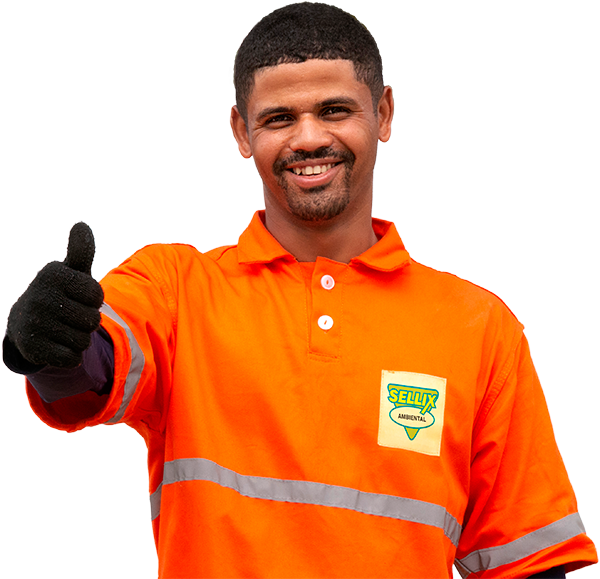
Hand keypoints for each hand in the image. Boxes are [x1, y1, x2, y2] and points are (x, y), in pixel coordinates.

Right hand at [3, 222, 103, 369]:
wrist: (26, 323)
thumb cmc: (60, 293)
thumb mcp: (71, 272)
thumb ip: (81, 251)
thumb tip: (81, 224)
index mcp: (52, 274)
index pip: (98, 296)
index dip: (94, 301)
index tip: (78, 297)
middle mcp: (39, 296)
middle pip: (92, 320)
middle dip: (87, 321)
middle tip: (70, 315)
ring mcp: (34, 323)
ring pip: (83, 341)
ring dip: (80, 339)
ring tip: (64, 329)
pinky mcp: (33, 348)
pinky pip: (72, 358)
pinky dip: (71, 355)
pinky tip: (57, 345)